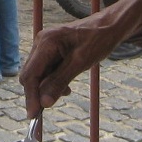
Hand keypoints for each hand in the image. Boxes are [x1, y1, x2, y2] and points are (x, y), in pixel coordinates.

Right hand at [20, 7, 141, 115]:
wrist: (111, 25)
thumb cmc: (99, 39)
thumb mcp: (80, 63)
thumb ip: (60, 82)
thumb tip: (44, 103)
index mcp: (46, 42)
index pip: (30, 74)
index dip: (30, 96)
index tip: (34, 115)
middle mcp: (42, 42)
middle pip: (31, 75)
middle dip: (38, 92)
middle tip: (48, 108)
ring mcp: (46, 46)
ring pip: (39, 74)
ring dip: (48, 87)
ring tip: (66, 92)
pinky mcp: (52, 50)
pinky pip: (47, 70)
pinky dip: (53, 80)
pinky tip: (66, 86)